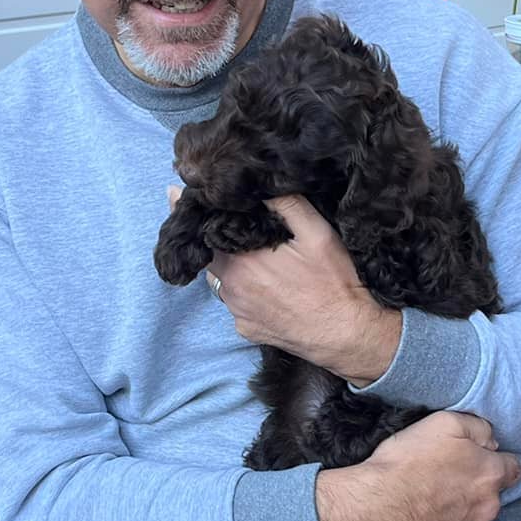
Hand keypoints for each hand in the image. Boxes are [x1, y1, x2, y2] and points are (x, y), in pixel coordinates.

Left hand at [167, 187, 401, 385]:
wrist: (346, 334)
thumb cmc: (334, 282)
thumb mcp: (317, 233)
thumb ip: (287, 205)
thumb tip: (260, 185)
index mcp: (241, 261)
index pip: (202, 230)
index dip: (191, 211)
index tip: (174, 193)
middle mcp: (232, 288)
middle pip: (208, 256)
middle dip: (207, 236)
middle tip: (212, 219)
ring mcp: (237, 312)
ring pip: (221, 281)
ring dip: (227, 265)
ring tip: (246, 253)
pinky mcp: (247, 330)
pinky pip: (236, 304)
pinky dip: (242, 291)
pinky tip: (263, 284)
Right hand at [315, 411, 520, 520]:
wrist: (376, 506)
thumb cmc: (408, 462)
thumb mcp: (444, 423)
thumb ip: (477, 428)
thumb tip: (491, 439)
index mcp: (491, 475)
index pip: (514, 467)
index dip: (497, 460)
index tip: (480, 458)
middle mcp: (489, 507)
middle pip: (493, 492)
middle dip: (478, 484)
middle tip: (447, 474)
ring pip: (477, 515)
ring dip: (464, 507)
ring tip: (434, 496)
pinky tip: (427, 514)